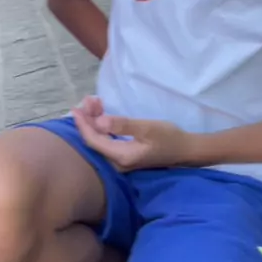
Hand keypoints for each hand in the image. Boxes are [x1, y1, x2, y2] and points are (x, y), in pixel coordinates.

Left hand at [73, 97, 189, 169]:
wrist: (186, 150)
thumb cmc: (168, 138)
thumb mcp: (147, 128)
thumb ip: (122, 125)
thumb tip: (100, 122)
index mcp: (120, 156)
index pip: (93, 141)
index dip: (83, 124)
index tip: (75, 108)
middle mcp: (117, 162)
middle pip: (94, 141)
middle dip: (88, 119)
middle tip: (89, 99)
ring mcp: (121, 160)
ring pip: (100, 140)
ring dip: (95, 121)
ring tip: (95, 101)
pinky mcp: (125, 154)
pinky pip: (107, 140)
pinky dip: (102, 126)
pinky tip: (103, 114)